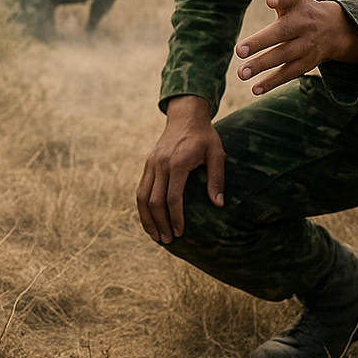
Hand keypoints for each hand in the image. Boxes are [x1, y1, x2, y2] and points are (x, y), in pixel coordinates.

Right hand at [137, 95, 224, 243]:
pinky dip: (142, 206)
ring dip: (147, 218)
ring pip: (141, 195)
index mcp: (178, 163)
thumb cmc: (204, 136)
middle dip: (159, 223)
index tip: (180, 233)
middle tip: (168, 241)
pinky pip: (140, 188)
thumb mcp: (217, 154)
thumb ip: (216, 179)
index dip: (175, 218)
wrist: (185, 116)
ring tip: (155, 236)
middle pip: (153, 200)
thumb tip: (218, 204)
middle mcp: (160, 164)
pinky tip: (149, 219)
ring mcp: (151, 163)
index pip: (172, 197)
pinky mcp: (147, 163)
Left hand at [235, 0, 357, 95]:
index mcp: (296, 3)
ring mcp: (306, 46)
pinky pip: (289, 74)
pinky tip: (254, 88)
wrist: (336, 30)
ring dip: (262, 65)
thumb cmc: (301, 7)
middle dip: (261, 42)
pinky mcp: (306, 64)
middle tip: (238, 51)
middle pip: (282, 34)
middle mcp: (303, 25)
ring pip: (283, 57)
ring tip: (240, 73)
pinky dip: (272, 82)